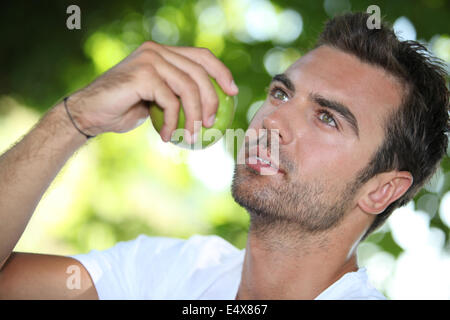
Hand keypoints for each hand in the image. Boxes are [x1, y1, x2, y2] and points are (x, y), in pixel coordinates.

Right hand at [66, 41, 238, 141]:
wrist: (89, 114)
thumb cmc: (123, 110)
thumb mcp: (157, 101)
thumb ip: (177, 94)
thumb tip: (210, 107)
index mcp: (162, 52)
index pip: (201, 56)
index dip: (221, 72)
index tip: (233, 93)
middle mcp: (157, 51)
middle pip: (199, 72)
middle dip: (211, 100)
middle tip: (210, 124)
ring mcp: (149, 59)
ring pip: (188, 87)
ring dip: (194, 116)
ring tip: (192, 135)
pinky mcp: (143, 74)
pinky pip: (171, 100)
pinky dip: (173, 122)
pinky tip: (168, 137)